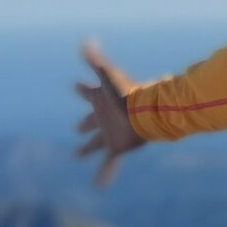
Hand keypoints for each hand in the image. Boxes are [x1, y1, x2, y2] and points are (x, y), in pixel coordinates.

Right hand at [72, 40, 143, 188]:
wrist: (151, 114)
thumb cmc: (128, 95)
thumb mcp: (110, 77)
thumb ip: (97, 60)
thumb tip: (86, 41)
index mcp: (101, 99)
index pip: (87, 91)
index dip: (81, 88)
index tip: (76, 85)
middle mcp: (105, 117)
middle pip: (91, 120)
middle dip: (85, 123)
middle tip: (78, 128)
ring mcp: (111, 133)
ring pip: (96, 143)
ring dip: (87, 148)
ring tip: (78, 155)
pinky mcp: (117, 147)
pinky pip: (109, 164)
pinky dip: (104, 174)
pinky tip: (99, 186)